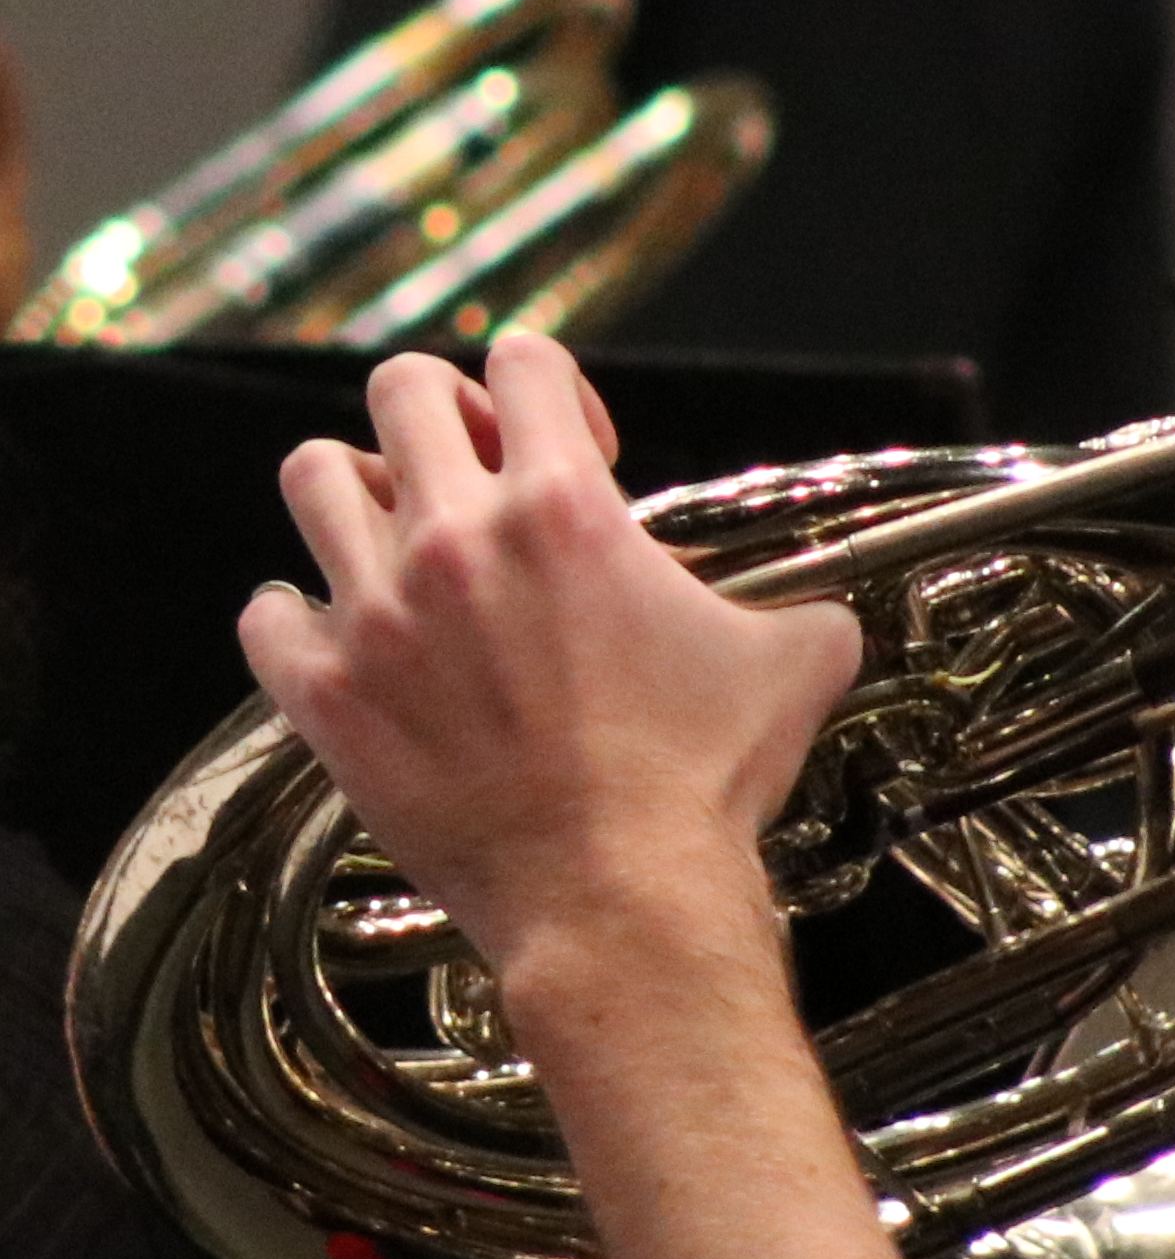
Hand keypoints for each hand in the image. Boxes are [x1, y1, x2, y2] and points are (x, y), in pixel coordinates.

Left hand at [239, 334, 861, 1001]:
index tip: (583, 450)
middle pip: (401, 390)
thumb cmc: (701, 780)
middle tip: (481, 479)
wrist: (618, 899)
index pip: (526, 360)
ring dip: (360, 495)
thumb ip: (805, 611)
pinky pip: (264, 613)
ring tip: (401, 545)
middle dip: (446, 416)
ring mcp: (374, 615)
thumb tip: (827, 614)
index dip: (559, 389)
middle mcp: (455, 539)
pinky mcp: (323, 696)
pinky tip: (347, 642)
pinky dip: (298, 617)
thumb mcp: (795, 664)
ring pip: (314, 478)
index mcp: (566, 509)